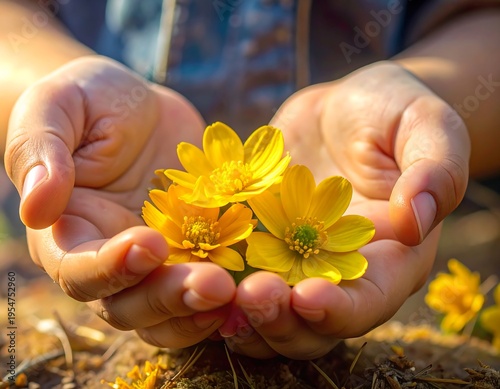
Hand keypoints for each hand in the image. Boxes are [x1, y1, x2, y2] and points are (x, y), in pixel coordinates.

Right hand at [4, 56, 235, 346]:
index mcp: (68, 234)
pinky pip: (207, 286)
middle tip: (215, 285)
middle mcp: (109, 260)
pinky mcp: (194, 252)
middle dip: (171, 298)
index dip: (112, 268)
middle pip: (131, 304)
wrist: (138, 106)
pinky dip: (230, 294)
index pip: (80, 271)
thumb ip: (41, 150)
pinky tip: (259, 284)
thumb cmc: (89, 100)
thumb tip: (36, 208)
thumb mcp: (57, 106)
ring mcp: (156, 261)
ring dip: (203, 310)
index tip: (151, 242)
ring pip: (171, 311)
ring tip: (243, 293)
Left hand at [223, 61, 469, 358]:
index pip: (368, 303)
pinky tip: (183, 266)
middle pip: (310, 324)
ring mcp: (294, 264)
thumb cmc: (392, 114)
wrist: (343, 109)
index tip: (309, 295)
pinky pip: (232, 273)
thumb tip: (415, 219)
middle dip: (279, 319)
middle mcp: (339, 275)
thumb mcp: (425, 126)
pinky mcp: (258, 245)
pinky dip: (209, 278)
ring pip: (266, 311)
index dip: (340, 310)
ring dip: (237, 311)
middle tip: (250, 296)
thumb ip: (435, 169)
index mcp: (389, 260)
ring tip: (209, 289)